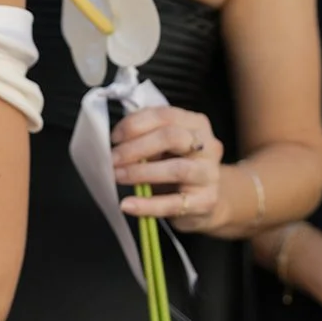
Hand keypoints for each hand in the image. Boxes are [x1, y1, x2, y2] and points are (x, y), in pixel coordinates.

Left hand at [112, 105, 226, 232]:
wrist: (204, 199)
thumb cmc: (177, 167)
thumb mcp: (163, 147)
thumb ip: (144, 139)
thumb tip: (114, 145)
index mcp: (195, 124)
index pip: (164, 115)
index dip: (134, 125)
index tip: (113, 138)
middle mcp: (208, 145)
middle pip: (171, 137)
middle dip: (135, 148)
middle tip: (112, 159)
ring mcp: (209, 173)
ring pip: (176, 169)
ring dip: (140, 173)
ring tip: (117, 177)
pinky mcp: (206, 201)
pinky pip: (173, 203)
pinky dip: (146, 205)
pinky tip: (127, 205)